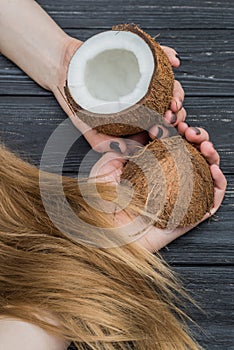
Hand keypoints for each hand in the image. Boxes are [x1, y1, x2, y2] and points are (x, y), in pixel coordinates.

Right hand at [54, 42, 184, 152]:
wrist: (65, 70)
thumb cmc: (78, 100)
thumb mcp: (87, 126)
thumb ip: (102, 142)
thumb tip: (123, 150)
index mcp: (137, 117)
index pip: (158, 126)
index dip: (166, 130)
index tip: (162, 131)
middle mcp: (144, 99)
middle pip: (169, 108)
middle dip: (176, 113)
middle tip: (170, 115)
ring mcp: (144, 79)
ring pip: (169, 85)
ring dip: (177, 91)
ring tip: (173, 97)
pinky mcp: (140, 58)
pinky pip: (159, 55)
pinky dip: (169, 55)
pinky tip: (174, 61)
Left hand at [89, 123, 226, 251]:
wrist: (104, 232)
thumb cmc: (101, 201)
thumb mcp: (107, 164)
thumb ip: (125, 145)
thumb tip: (144, 130)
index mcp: (152, 166)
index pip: (172, 141)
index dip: (177, 127)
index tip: (173, 117)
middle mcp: (169, 178)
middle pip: (192, 152)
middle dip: (196, 135)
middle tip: (189, 129)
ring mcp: (181, 194)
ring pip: (205, 170)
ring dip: (210, 152)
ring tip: (203, 143)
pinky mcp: (189, 213)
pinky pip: (211, 197)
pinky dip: (219, 181)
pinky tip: (213, 167)